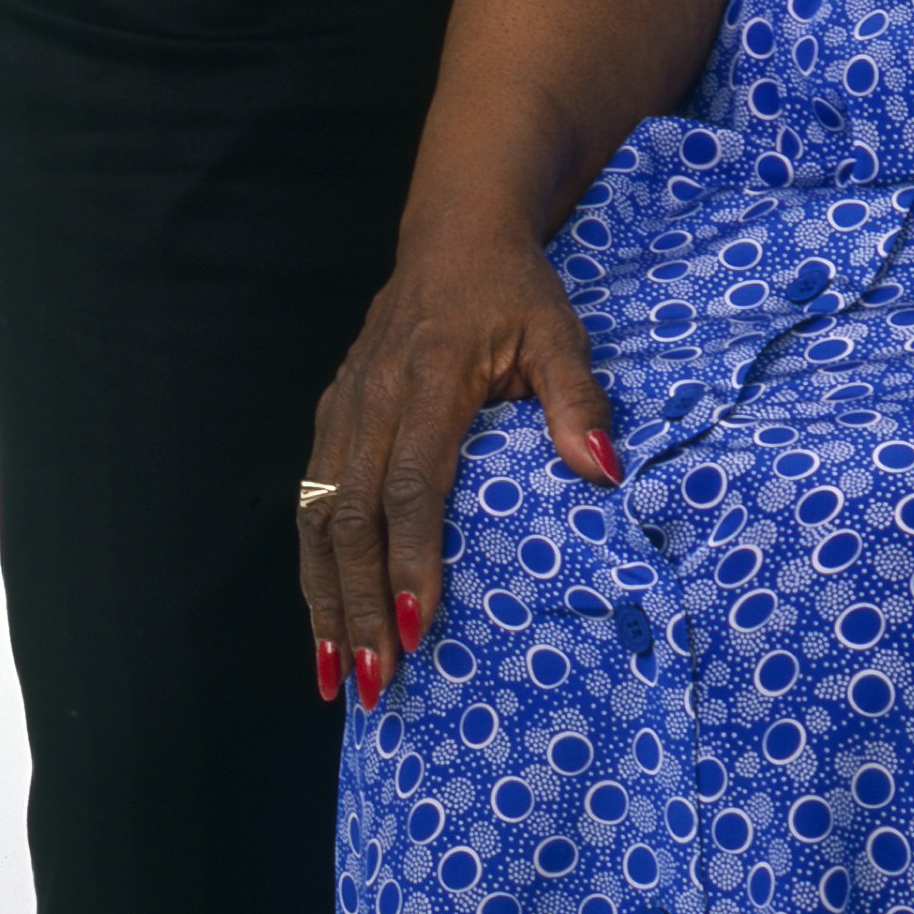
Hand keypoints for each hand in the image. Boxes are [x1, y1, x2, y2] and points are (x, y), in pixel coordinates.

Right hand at [300, 221, 620, 710]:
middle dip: (358, 603)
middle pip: (352, 515)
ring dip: (325, 600)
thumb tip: (603, 470)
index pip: (411, 482)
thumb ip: (576, 398)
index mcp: (430, 375)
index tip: (419, 623)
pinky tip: (324, 619)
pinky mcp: (330, 415)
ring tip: (338, 675)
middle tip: (373, 680)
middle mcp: (374, 396)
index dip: (411, 557)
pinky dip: (314, 567)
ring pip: (318, 516)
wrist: (455, 233)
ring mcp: (343, 405)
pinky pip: (311, 501)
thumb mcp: (560, 330)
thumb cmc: (515, 290)